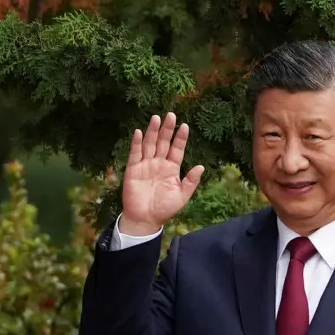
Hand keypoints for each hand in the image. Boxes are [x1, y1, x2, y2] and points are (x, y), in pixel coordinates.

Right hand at [120, 112, 204, 234]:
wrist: (145, 219)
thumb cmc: (164, 209)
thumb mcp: (182, 196)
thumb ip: (191, 181)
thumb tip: (201, 166)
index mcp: (171, 169)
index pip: (177, 150)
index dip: (180, 138)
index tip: (185, 126)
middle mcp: (159, 163)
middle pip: (163, 143)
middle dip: (167, 129)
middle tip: (171, 115)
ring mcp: (145, 165)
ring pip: (150, 144)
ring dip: (153, 131)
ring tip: (156, 118)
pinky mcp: (133, 169)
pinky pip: (135, 154)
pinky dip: (137, 143)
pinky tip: (140, 132)